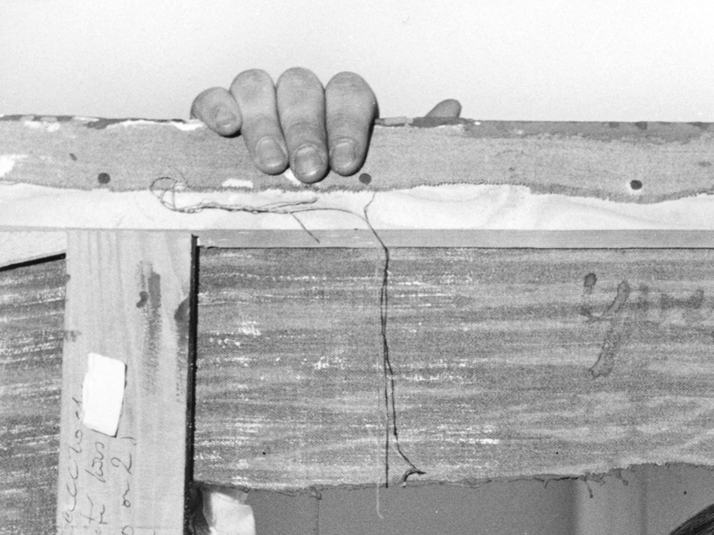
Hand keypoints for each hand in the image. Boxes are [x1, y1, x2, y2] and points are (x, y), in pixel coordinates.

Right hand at [189, 69, 460, 181]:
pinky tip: (224, 131)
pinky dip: (217, 107)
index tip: (346, 163)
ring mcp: (260, 104)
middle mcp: (303, 99)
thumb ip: (415, 146)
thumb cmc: (339, 201)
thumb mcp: (382, 181)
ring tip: (270, 165)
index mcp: (344, 110)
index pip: (349, 92)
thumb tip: (453, 109)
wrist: (286, 223)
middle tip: (308, 172)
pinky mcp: (220, 117)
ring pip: (258, 84)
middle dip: (305, 128)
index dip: (348, 122)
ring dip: (264, 123)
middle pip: (302, 87)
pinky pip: (213, 96)